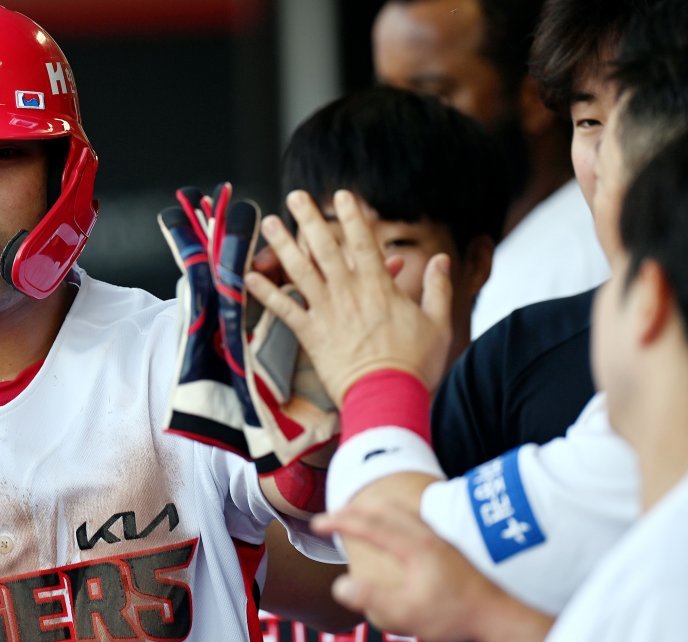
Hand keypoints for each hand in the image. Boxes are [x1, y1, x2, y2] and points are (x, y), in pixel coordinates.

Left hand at [245, 189, 451, 402]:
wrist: (388, 396)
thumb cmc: (415, 364)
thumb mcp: (438, 322)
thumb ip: (439, 287)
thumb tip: (443, 260)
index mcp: (379, 286)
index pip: (363, 242)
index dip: (352, 216)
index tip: (341, 195)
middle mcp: (349, 292)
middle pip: (326, 247)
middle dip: (310, 219)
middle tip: (296, 196)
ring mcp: (327, 312)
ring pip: (300, 270)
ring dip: (283, 245)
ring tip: (269, 222)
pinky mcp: (311, 335)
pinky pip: (284, 309)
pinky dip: (266, 292)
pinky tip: (249, 277)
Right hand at [311, 500, 504, 641]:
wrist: (501, 615)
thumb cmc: (455, 617)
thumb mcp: (408, 615)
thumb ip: (373, 600)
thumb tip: (340, 586)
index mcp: (414, 546)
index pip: (369, 525)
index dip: (339, 522)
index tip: (317, 524)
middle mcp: (427, 535)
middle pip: (384, 509)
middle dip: (353, 509)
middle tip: (331, 515)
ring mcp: (440, 539)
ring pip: (401, 511)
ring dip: (374, 510)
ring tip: (359, 516)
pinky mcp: (449, 547)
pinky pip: (413, 519)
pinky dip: (392, 517)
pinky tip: (396, 530)